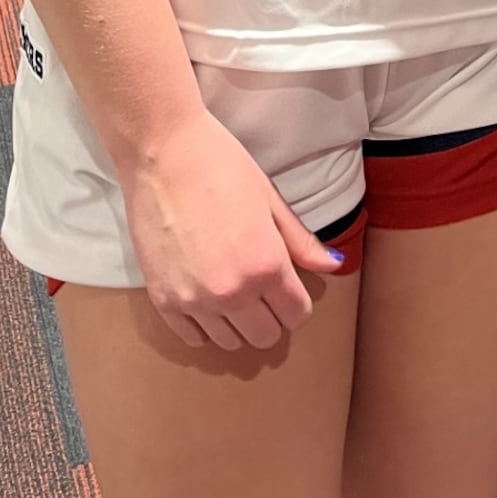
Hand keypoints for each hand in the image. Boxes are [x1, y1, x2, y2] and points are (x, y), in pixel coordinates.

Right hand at [119, 105, 345, 351]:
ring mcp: (194, 301)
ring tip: (234, 290)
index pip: (296, 315)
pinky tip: (207, 297)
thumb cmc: (221, 167)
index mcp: (266, 265)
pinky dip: (205, 325)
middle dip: (272, 316)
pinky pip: (193, 337)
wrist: (162, 154)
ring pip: (230, 343)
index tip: (289, 286)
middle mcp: (232, 293)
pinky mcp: (162, 300)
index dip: (297, 301)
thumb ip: (301, 241)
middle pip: (265, 336)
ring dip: (238, 323)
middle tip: (263, 287)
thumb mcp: (270, 199)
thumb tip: (334, 266)